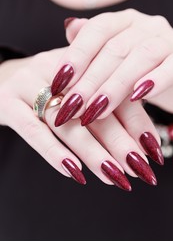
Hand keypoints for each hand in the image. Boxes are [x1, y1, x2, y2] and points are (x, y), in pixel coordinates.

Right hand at [0, 48, 161, 189]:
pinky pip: (33, 132)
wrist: (0, 77)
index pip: (114, 92)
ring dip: (92, 153)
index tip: (152, 147)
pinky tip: (75, 173)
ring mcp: (29, 87)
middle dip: (120, 143)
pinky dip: (54, 153)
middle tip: (140, 169)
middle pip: (94, 110)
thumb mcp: (74, 85)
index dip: (136, 120)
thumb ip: (102, 99)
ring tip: (115, 177)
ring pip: (66, 124)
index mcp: (79, 63)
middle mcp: (57, 73)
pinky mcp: (8, 105)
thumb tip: (138, 136)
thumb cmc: (46, 86)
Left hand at [51, 9, 172, 127]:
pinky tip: (137, 97)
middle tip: (71, 107)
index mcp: (124, 22)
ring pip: (139, 57)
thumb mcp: (113, 60)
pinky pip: (171, 67)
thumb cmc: (136, 70)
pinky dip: (154, 80)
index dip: (76, 56)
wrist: (172, 76)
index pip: (96, 30)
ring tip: (94, 111)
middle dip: (89, 81)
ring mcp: (166, 40)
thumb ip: (93, 46)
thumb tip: (69, 27)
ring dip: (114, 87)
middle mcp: (145, 26)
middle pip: (114, 49)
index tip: (57, 83)